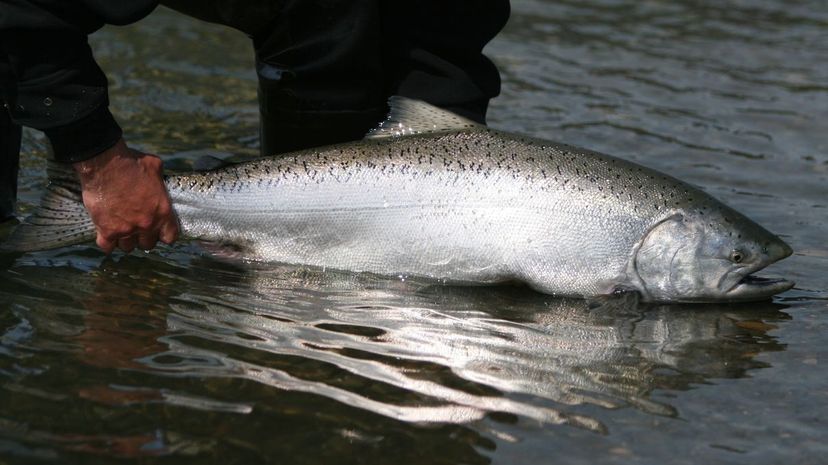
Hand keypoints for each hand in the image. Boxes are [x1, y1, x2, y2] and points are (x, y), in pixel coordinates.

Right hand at [73, 139, 178, 253]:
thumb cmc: (131, 162)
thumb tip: (159, 180)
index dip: (164, 234)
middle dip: (143, 237)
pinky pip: (107, 247)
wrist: (105, 163)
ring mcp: (126, 229)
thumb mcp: (155, 168)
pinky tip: (107, 233)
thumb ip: (159, 181)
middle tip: (137, 227)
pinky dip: (107, 242)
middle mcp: (146, 224)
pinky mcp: (106, 230)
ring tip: (122, 229)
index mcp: (162, 212)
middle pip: (148, 245)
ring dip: (125, 240)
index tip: (158, 230)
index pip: (170, 237)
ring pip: (128, 247)